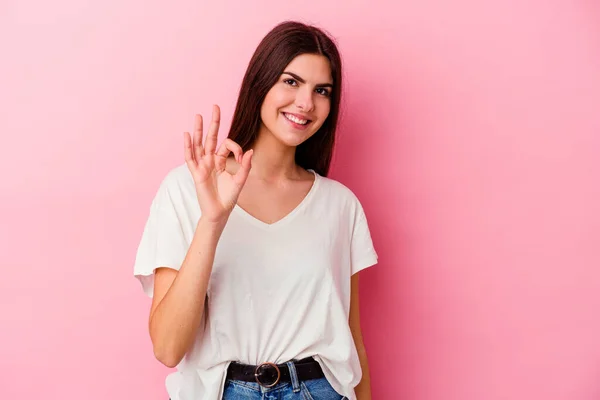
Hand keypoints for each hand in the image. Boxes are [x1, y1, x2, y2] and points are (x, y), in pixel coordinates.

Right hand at [183, 105, 252, 223]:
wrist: (219, 212)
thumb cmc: (229, 197)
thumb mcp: (240, 180)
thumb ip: (245, 166)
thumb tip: (251, 151)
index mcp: (221, 161)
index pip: (226, 145)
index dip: (235, 147)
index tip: (241, 156)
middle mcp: (211, 161)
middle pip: (211, 138)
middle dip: (213, 123)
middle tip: (215, 106)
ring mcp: (202, 166)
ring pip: (199, 144)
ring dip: (198, 130)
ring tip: (199, 116)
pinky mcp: (197, 174)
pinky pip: (190, 158)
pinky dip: (188, 147)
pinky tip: (187, 135)